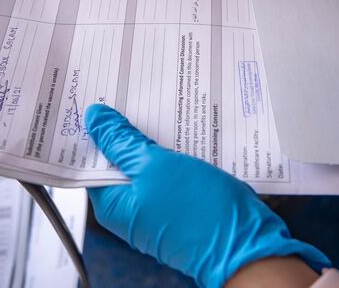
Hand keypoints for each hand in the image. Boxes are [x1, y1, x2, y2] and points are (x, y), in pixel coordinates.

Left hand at [85, 104, 329, 287]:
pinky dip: (173, 150)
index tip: (101, 98)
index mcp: (113, 204)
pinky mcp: (182, 202)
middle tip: (131, 92)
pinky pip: (171, 170)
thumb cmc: (198, 213)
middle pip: (119, 160)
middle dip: (126, 129)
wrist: (247, 245)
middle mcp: (132, 208)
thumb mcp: (154, 166)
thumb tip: (94, 118)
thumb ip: (121, 142)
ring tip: (157, 103)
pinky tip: (181, 128)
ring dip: (153, 137)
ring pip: (148, 162)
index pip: (91, 161)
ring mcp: (158, 206)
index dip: (96, 129)